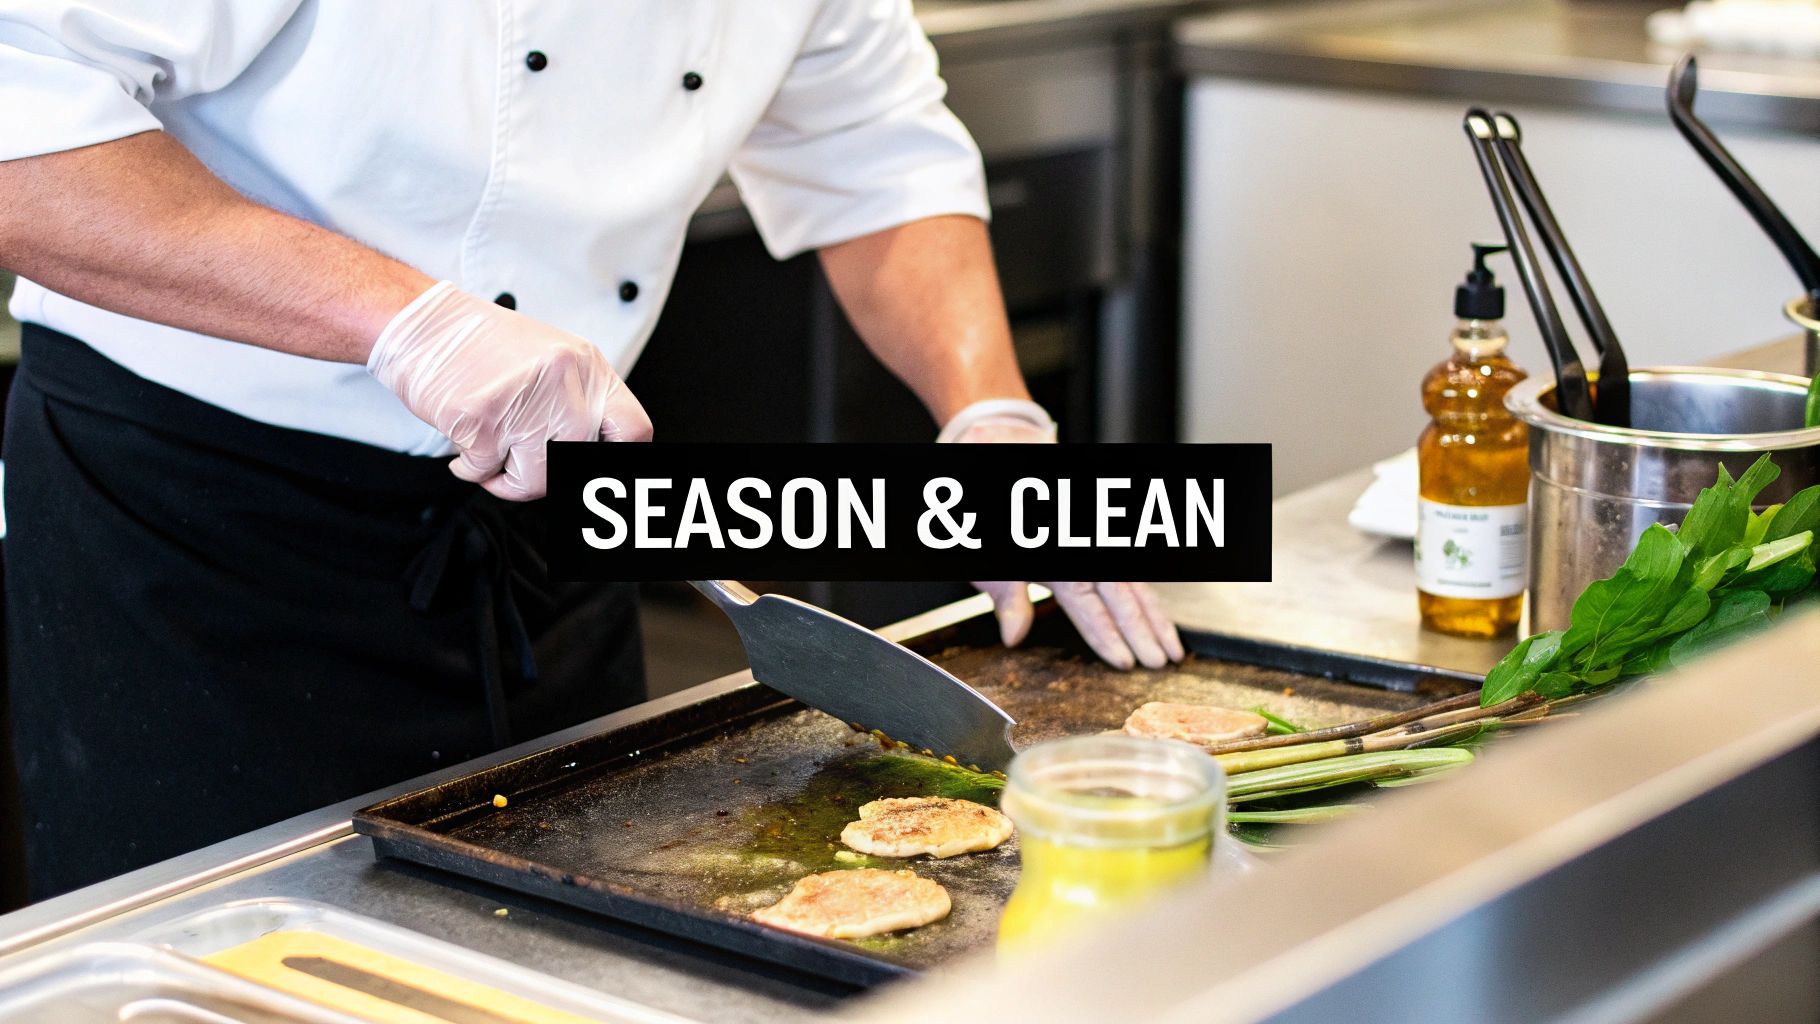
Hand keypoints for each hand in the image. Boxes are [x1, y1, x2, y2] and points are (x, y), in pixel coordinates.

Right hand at [368, 282, 651, 499]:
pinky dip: (470, 469)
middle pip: (578, 464)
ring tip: (488, 453)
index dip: (620, 462)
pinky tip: (464, 445)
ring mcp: (524, 401)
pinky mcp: (482, 419)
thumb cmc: (481, 345)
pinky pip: (484, 472)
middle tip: (520, 464)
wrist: (424, 324)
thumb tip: (593, 454)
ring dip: (505, 478)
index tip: (596, 471)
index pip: (632, 431)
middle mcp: (563, 384)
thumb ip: (578, 401)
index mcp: (586, 368)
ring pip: (535, 479)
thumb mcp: (551, 362)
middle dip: (546, 476)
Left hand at [941, 399, 1184, 670]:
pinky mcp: (1099, 527)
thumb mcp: (983, 553)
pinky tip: (1158, 614)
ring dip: (1154, 614)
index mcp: (1053, 553)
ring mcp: (1094, 533)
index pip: (1087, 602)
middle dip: (1143, 629)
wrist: (1000, 444)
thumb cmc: (987, 504)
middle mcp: (1080, 543)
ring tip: (1173, 646)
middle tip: (1163, 662)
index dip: (1107, 634)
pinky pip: (1128, 565)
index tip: (1125, 660)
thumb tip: (1013, 635)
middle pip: (1120, 592)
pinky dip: (1146, 591)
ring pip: (1133, 579)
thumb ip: (1005, 594)